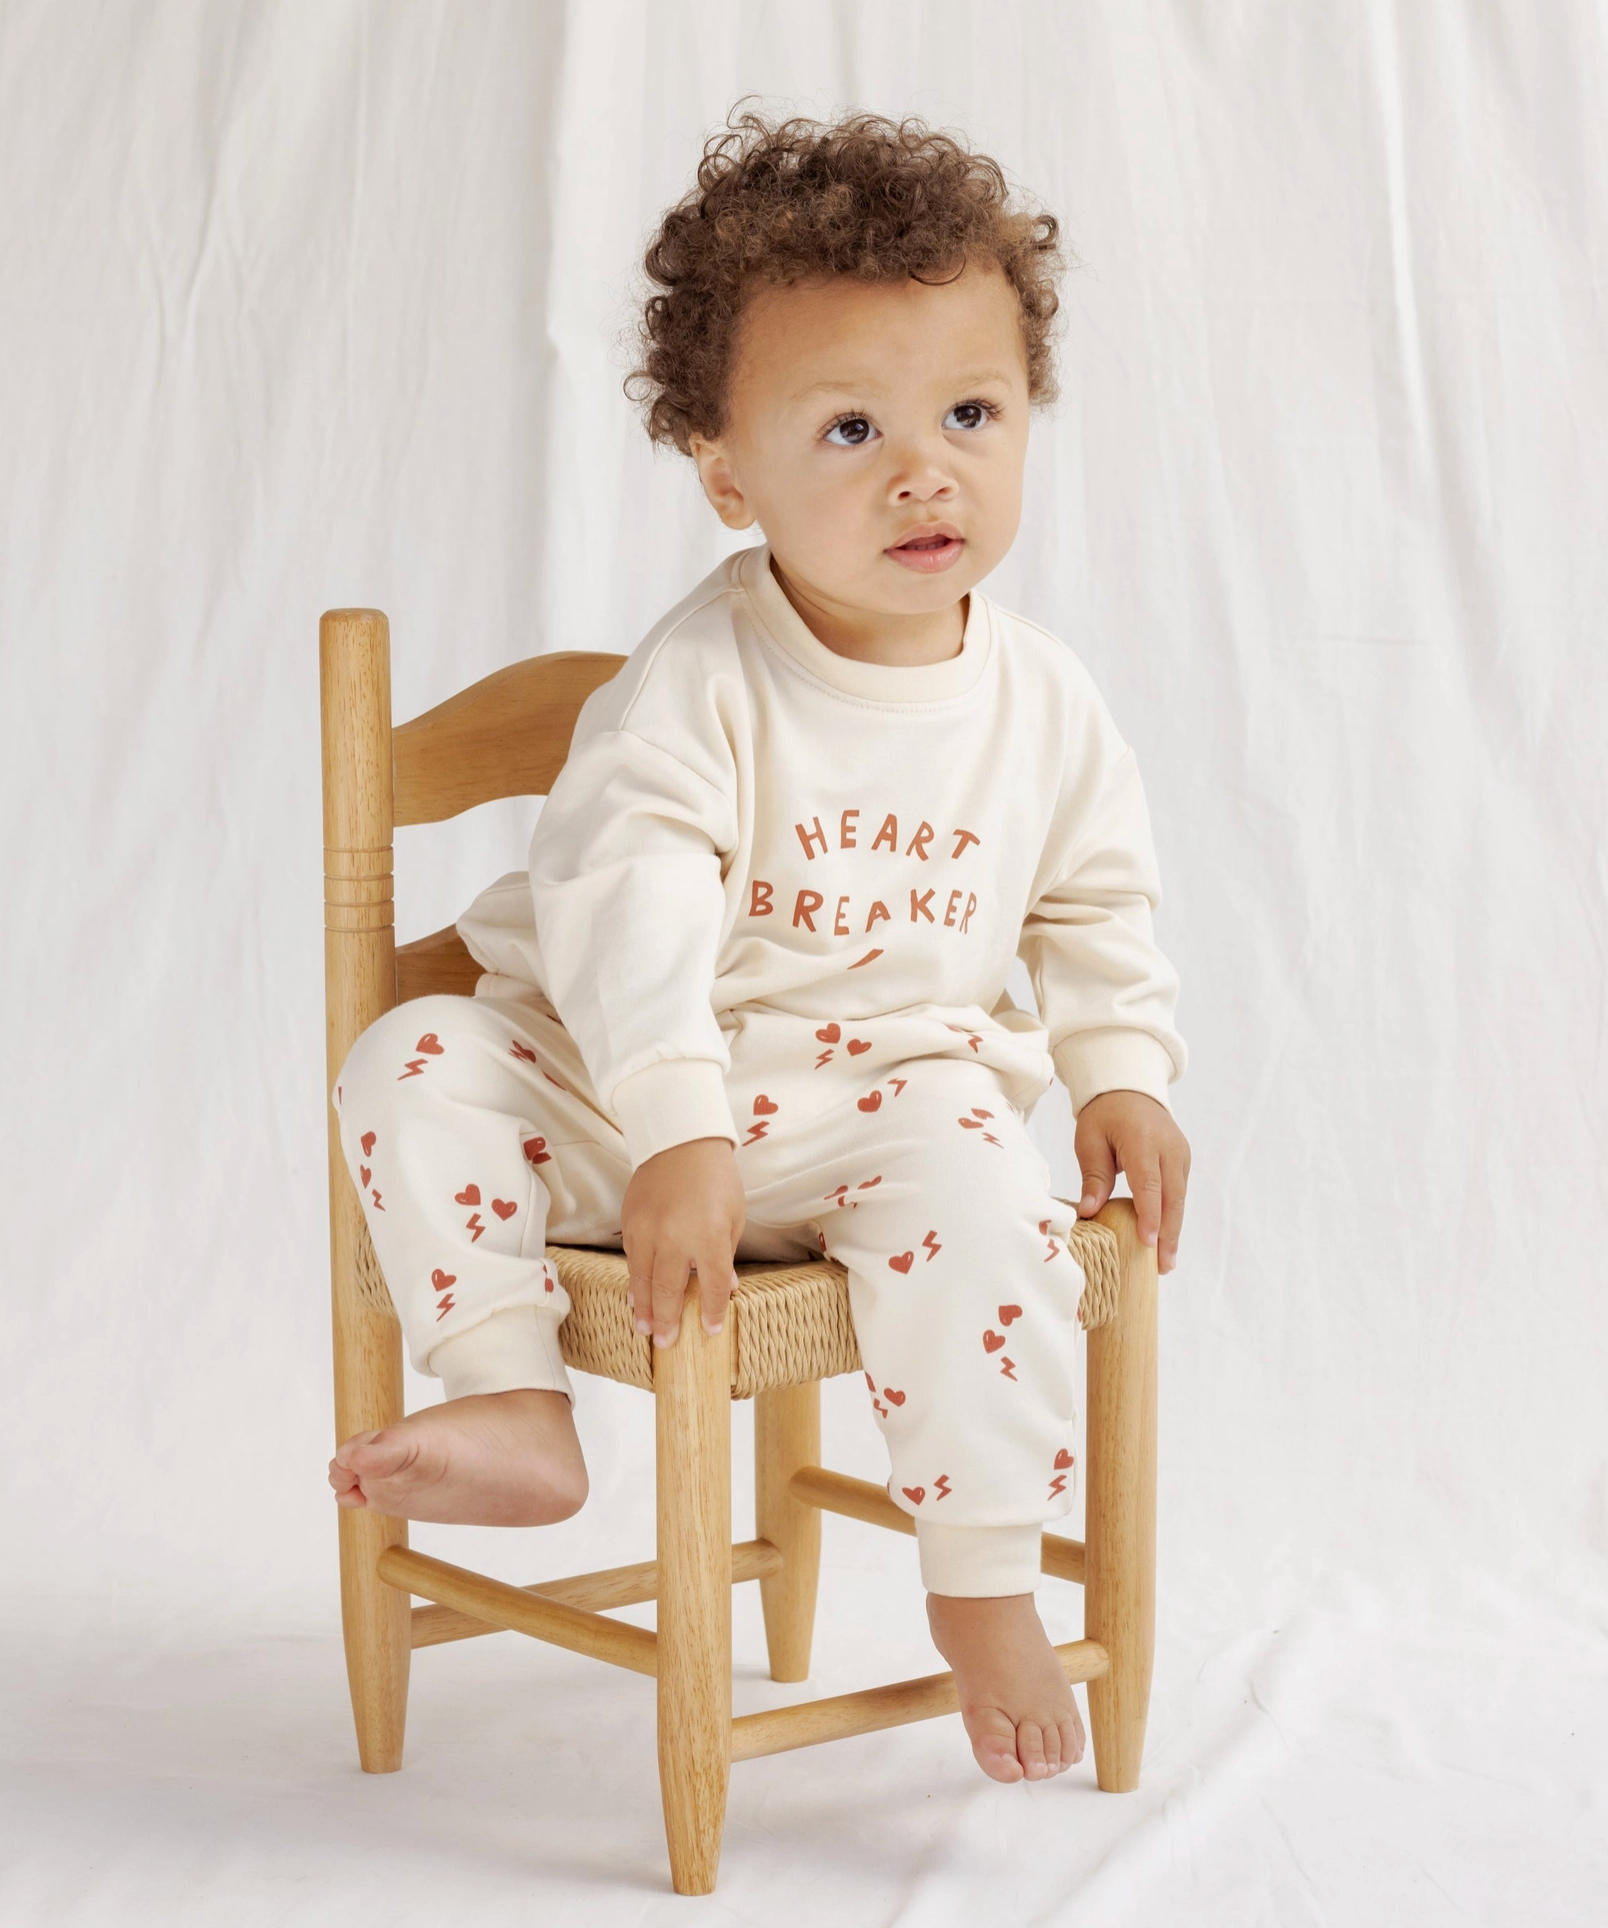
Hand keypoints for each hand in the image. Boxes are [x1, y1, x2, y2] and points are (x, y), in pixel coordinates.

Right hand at [621, 1137, 744, 1345]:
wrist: (681, 1140)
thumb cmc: (716, 1178)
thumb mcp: (734, 1216)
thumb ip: (725, 1255)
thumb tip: (725, 1288)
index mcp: (707, 1237)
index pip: (711, 1285)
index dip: (711, 1311)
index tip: (709, 1331)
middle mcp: (674, 1238)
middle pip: (670, 1290)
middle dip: (669, 1320)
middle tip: (667, 1344)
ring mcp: (647, 1231)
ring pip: (643, 1280)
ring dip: (645, 1308)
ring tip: (647, 1330)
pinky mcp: (630, 1223)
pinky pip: (632, 1261)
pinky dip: (634, 1283)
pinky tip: (636, 1298)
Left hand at [1074, 1089, 1190, 1273]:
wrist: (1130, 1089)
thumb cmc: (1105, 1116)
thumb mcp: (1090, 1140)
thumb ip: (1094, 1176)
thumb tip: (1090, 1212)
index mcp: (1143, 1141)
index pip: (1149, 1185)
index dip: (1149, 1217)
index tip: (1147, 1244)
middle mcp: (1169, 1149)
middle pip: (1171, 1198)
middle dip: (1167, 1234)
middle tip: (1161, 1267)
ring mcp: (1181, 1154)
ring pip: (1179, 1199)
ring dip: (1173, 1230)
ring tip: (1165, 1262)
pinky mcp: (1183, 1160)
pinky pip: (1179, 1192)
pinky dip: (1172, 1216)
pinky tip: (1165, 1239)